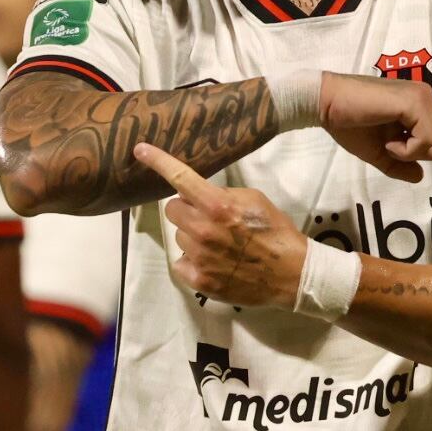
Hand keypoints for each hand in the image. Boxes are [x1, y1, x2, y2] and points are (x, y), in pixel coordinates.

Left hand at [133, 143, 308, 308]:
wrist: (291, 274)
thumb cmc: (276, 232)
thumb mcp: (255, 200)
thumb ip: (223, 194)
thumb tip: (199, 193)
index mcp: (218, 206)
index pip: (180, 178)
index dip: (158, 161)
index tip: (140, 150)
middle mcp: (203, 230)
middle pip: (172, 209)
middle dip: (186, 209)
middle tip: (207, 216)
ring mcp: (199, 258)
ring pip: (178, 236)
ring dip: (191, 235)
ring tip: (218, 243)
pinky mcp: (199, 280)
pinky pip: (180, 262)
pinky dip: (192, 261)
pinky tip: (213, 262)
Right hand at [317, 73, 431, 181]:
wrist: (327, 105)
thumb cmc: (349, 124)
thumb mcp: (378, 151)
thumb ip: (400, 165)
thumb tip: (420, 177)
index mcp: (417, 105)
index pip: (428, 141)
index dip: (405, 152)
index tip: (384, 141)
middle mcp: (424, 96)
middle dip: (407, 153)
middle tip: (384, 140)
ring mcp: (421, 98)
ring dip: (405, 152)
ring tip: (384, 138)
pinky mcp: (414, 103)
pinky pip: (425, 142)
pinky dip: (405, 151)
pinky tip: (387, 141)